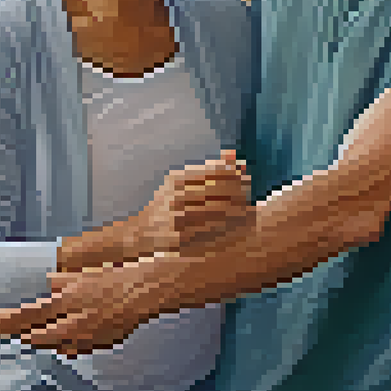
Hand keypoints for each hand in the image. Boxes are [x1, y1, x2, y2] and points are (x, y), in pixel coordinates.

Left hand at [0, 257, 169, 356]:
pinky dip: (70, 340)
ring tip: (44, 325)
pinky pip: (75, 347)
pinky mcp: (96, 345)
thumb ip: (63, 281)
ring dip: (44, 335)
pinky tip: (75, 330)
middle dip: (17, 331)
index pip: (19, 317)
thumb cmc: (115, 278)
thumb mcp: (81, 274)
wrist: (145, 291)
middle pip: (31, 336)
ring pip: (52, 343)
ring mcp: (83, 338)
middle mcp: (69, 324)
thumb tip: (50, 281)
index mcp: (61, 303)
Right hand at [134, 150, 250, 255]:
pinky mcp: (176, 236)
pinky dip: (221, 228)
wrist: (141, 231)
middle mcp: (173, 195)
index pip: (212, 171)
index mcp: (176, 179)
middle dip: (236, 192)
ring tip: (246, 212)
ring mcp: (174, 216)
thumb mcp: (182, 181)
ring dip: (233, 211)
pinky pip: (205, 230)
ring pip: (213, 211)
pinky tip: (232, 228)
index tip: (246, 178)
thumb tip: (234, 155)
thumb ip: (209, 168)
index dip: (233, 174)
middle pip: (215, 190)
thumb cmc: (168, 204)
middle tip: (249, 196)